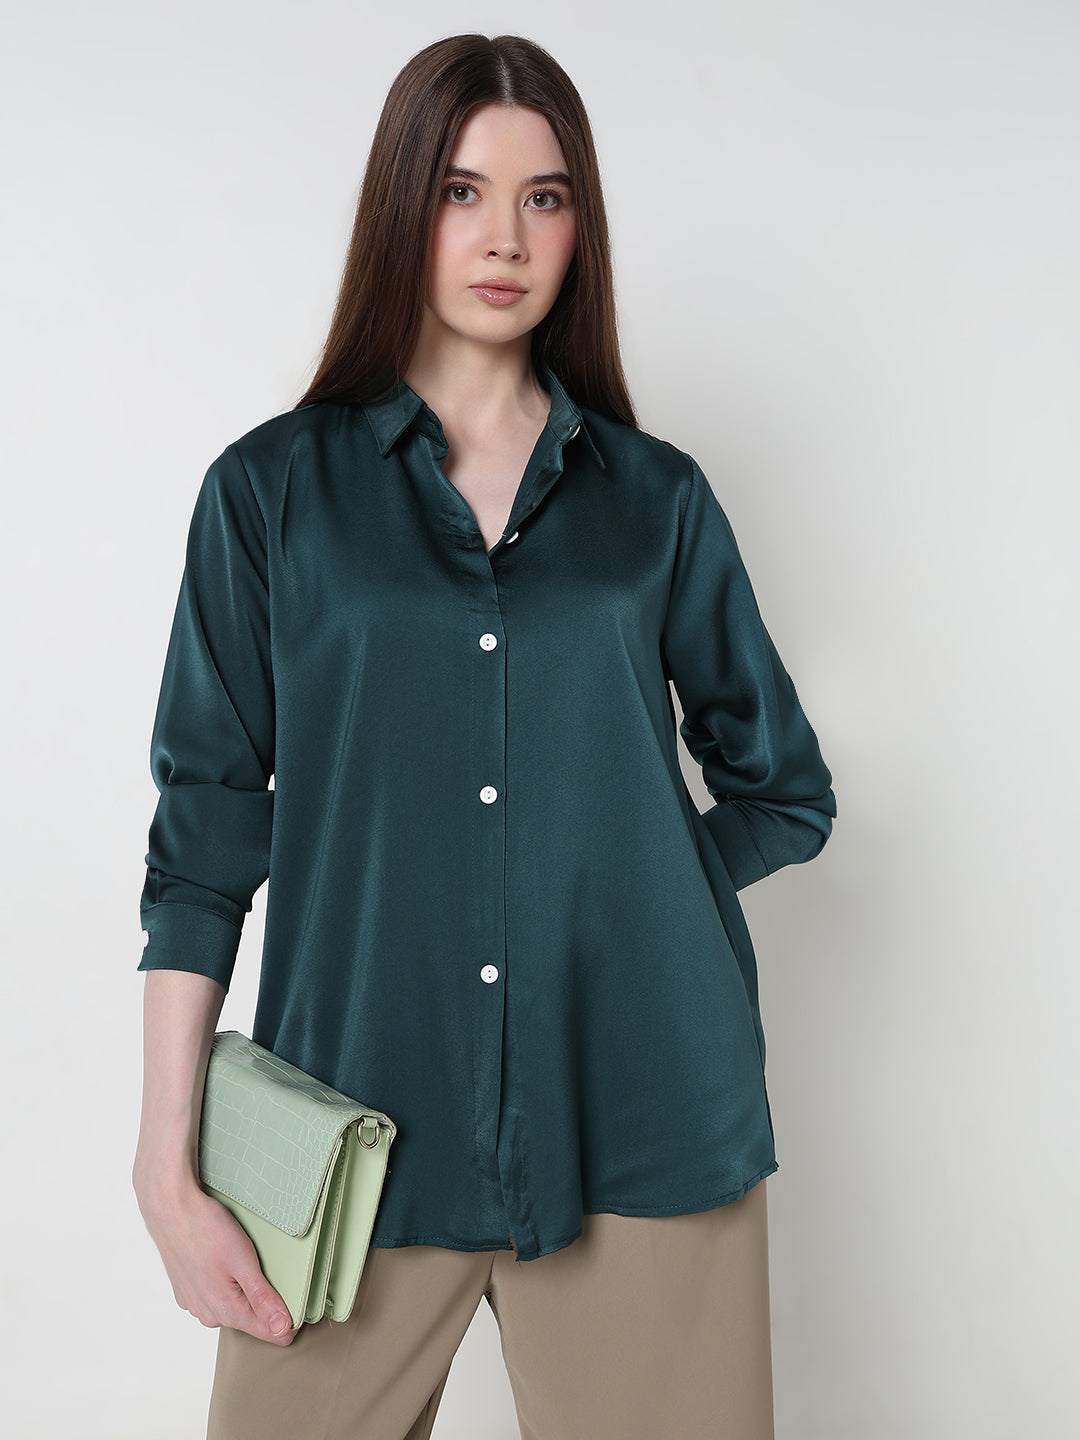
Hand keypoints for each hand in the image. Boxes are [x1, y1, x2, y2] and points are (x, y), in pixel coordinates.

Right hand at [135, 1175, 298, 1345]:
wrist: (171, 1208)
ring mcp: (195, 1304)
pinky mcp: (186, 1291)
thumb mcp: (244, 1262)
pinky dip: (225, 1283)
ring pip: (233, 1306)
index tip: (300, 1297)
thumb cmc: (208, 1230)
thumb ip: (263, 1298)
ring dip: (245, 1291)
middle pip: (252, 1319)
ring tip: (247, 1261)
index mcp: (227, 1312)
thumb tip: (283, 1330)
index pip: (271, 1332)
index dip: (291, 1318)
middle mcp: (209, 1315)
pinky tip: (225, 1261)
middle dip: (268, 1302)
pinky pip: (215, 1295)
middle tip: (273, 1268)